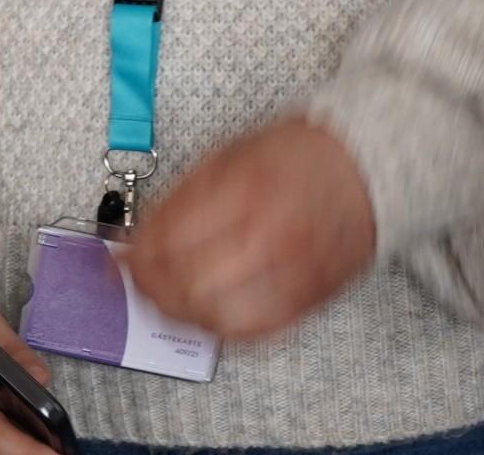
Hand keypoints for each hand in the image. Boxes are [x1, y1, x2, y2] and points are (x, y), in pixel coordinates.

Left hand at [120, 117, 376, 342]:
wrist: (368, 167)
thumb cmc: (301, 154)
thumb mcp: (231, 152)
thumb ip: (183, 195)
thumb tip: (139, 234)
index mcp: (242, 192)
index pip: (168, 241)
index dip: (132, 256)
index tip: (115, 258)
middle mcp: (267, 237)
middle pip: (185, 285)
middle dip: (147, 287)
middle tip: (132, 281)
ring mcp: (290, 274)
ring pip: (216, 317)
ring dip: (177, 312)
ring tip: (161, 299)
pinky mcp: (307, 299)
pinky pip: (254, 331)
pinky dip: (219, 329)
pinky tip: (203, 314)